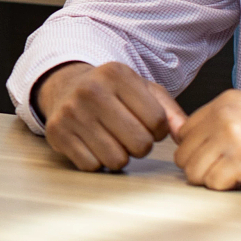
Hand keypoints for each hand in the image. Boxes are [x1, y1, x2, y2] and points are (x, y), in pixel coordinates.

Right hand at [35, 61, 184, 170]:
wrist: (64, 87)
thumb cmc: (111, 92)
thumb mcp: (142, 90)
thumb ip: (169, 112)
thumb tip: (184, 136)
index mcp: (117, 74)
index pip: (157, 121)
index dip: (158, 129)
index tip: (146, 123)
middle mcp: (91, 90)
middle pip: (140, 143)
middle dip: (141, 145)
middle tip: (130, 135)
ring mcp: (71, 113)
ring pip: (116, 160)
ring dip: (120, 155)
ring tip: (112, 139)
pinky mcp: (57, 133)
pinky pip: (92, 166)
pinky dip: (97, 161)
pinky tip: (93, 144)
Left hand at [173, 90, 240, 193]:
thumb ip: (215, 123)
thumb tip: (174, 132)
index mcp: (226, 101)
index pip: (184, 133)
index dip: (200, 152)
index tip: (223, 157)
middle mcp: (225, 113)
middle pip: (183, 154)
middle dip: (203, 169)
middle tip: (232, 170)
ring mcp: (233, 135)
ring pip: (193, 172)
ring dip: (215, 181)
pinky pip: (213, 184)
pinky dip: (229, 188)